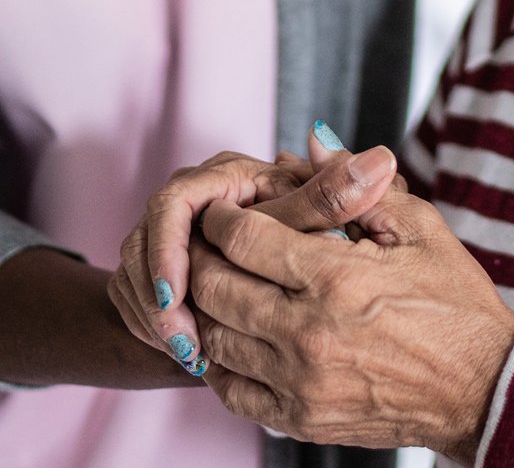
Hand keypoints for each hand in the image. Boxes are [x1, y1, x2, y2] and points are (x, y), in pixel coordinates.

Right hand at [107, 124, 398, 374]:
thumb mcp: (325, 220)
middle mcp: (189, 198)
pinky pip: (134, 296)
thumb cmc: (314, 237)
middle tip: (185, 341)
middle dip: (159, 295)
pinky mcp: (153, 265)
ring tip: (190, 355)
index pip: (174, 203)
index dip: (169, 250)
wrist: (294, 275)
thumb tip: (379, 160)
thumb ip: (340, 196)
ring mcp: (165, 231)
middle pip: (145, 241)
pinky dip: (153, 327)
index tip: (179, 294)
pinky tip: (185, 355)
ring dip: (155, 317)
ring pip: (134, 273)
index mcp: (225, 176)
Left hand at [188, 184, 513, 461]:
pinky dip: (221, 362)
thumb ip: (356, 187)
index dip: (222, 216)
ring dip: (208, 307)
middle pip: (216, 285)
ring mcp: (301, 383)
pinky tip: (236, 338)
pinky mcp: (302, 418)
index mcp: (336, 277)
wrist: (485, 389)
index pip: (243, 237)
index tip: (224, 209)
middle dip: (201, 256)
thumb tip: (312, 142)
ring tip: (220, 284)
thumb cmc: (455, 303)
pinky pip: (232, 391)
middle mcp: (309, 333)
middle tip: (206, 242)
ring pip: (215, 338)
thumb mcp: (418, 229)